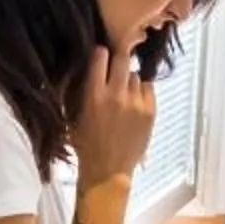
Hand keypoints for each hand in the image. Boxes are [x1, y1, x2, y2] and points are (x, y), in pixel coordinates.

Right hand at [70, 42, 156, 184]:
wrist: (107, 170)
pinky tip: (133, 102)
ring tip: (123, 92)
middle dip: (118, 59)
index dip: (100, 53)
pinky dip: (141, 91)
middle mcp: (117, 95)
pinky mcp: (150, 111)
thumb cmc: (85, 144)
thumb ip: (82, 89)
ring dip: (128, 79)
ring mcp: (136, 103)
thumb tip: (88, 67)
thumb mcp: (74, 114)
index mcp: (94, 95)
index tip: (100, 55)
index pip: (101, 57)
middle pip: (123, 59)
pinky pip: (148, 88)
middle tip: (115, 66)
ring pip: (135, 75)